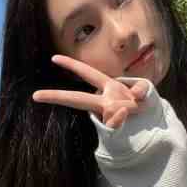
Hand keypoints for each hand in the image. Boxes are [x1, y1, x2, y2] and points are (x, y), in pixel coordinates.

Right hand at [32, 55, 148, 127]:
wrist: (151, 123)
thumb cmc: (144, 103)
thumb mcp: (147, 91)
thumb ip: (142, 88)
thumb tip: (136, 95)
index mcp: (108, 87)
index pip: (88, 73)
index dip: (72, 65)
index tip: (54, 58)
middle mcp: (104, 101)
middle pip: (78, 98)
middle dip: (58, 96)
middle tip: (35, 95)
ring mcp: (108, 115)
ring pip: (106, 114)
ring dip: (124, 109)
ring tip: (133, 107)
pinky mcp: (114, 128)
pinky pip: (113, 125)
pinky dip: (119, 119)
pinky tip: (126, 113)